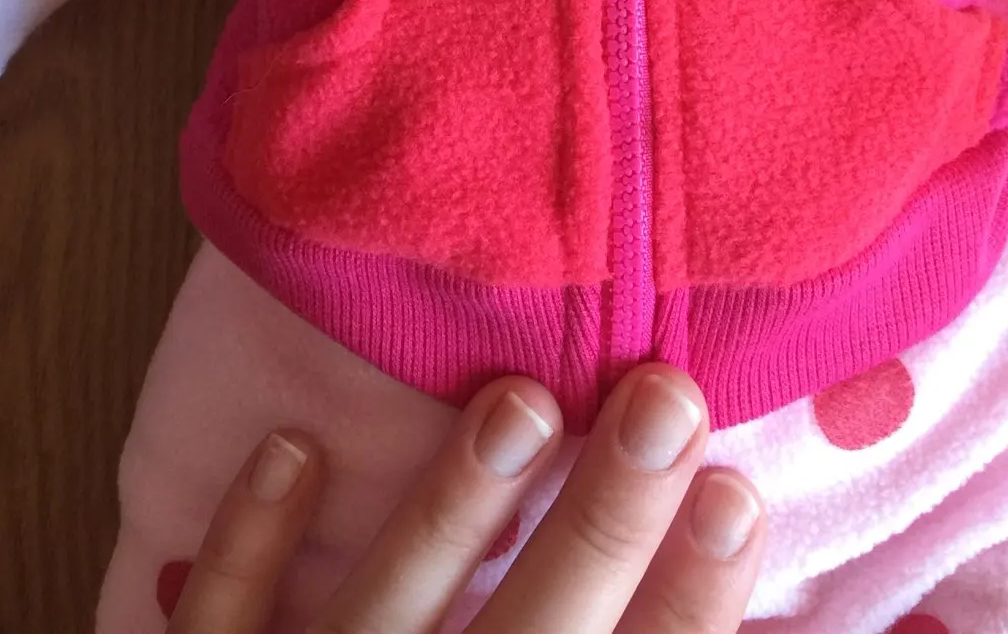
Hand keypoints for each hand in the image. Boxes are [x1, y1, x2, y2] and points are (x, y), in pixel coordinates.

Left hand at [166, 362, 763, 632]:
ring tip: (517, 400)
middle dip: (599, 527)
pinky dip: (245, 549)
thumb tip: (788, 601)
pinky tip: (292, 447)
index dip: (690, 606)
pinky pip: (218, 629)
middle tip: (664, 396)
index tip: (738, 492)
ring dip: (447, 515)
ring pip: (379, 623)